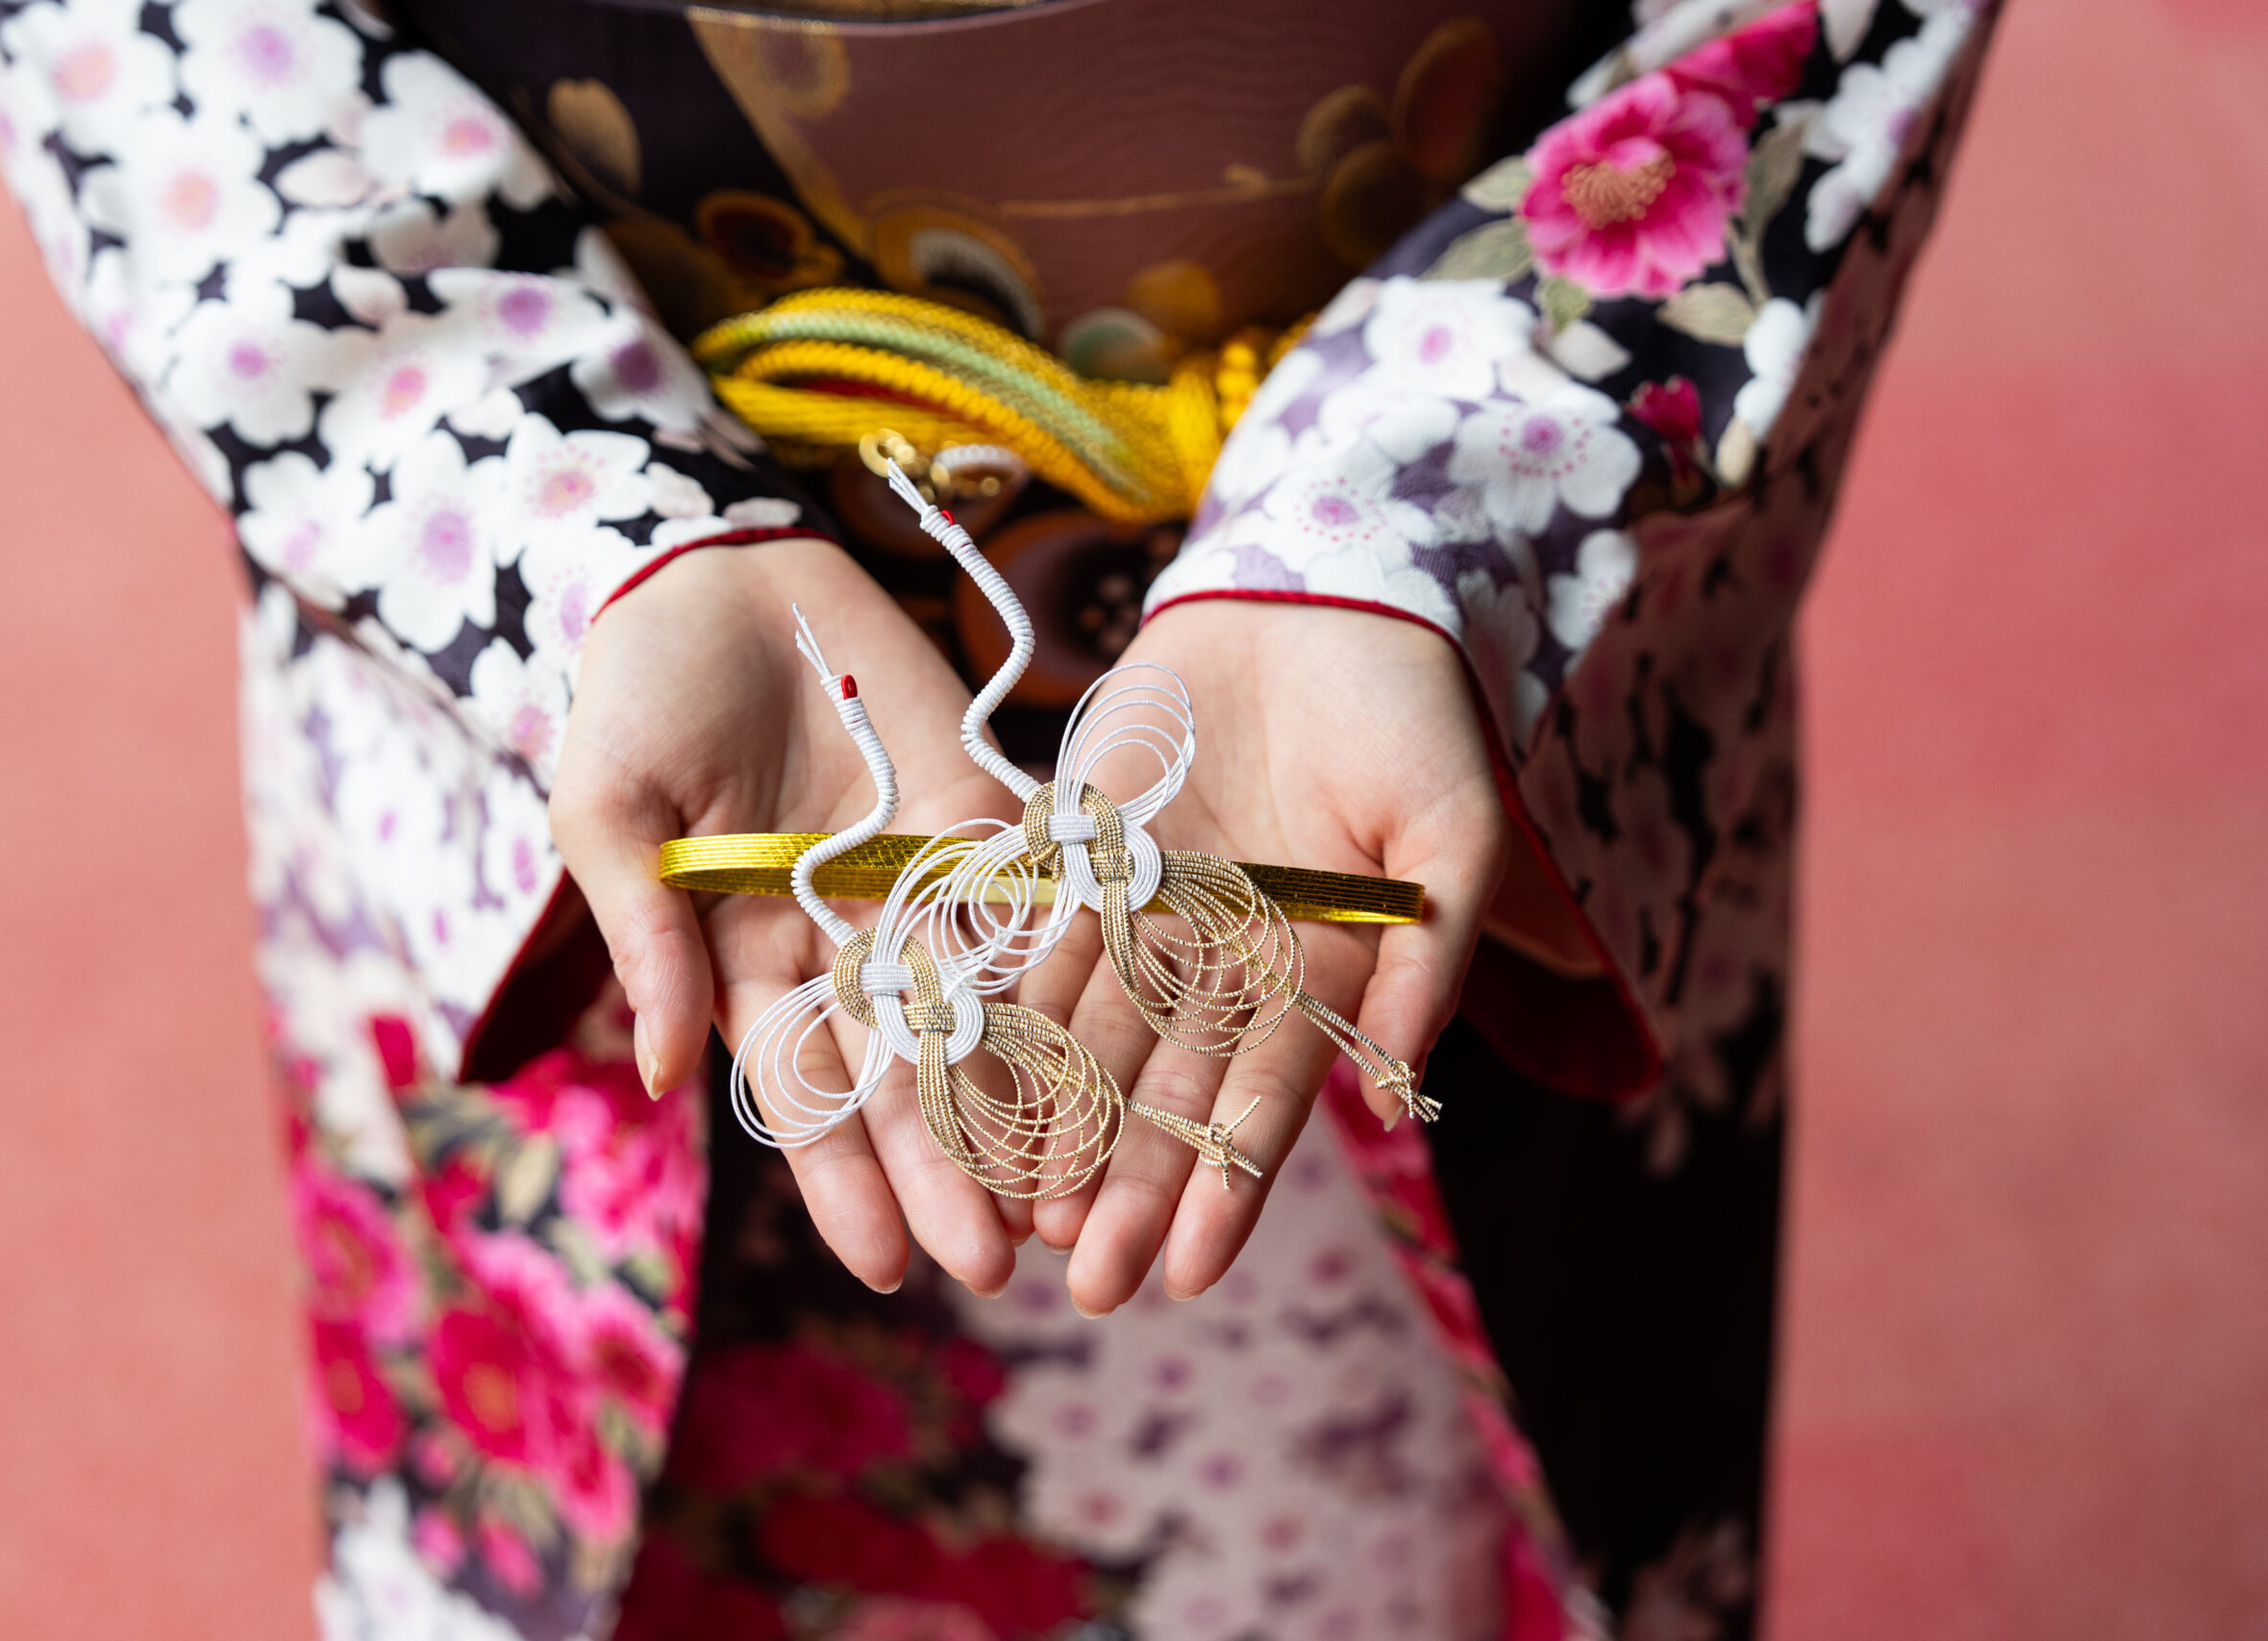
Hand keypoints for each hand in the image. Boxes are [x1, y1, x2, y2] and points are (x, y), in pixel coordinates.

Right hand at [549, 538, 1025, 1295]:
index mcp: (747, 957)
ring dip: (1021, 1102)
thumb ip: (644, 935)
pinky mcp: (984, 815)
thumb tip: (657, 1073)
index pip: (804, 1089)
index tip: (888, 1265)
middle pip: (906, 1072)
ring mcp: (920, 881)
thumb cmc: (638, 693)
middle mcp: (845, 940)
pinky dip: (1070, 973)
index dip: (844, 1177)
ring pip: (981, 1010)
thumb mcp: (611, 812)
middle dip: (947, 1170)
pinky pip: (1033, 900)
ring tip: (1071, 1196)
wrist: (722, 567)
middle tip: (997, 1267)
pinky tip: (1113, 1049)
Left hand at [1019, 599, 1509, 1312]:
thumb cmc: (1415, 712)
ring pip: (1094, 1032)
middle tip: (1087, 1284)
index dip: (1230, 1185)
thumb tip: (1386, 1108)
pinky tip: (965, 1083)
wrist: (1324, 591)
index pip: (1270, 1098)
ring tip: (1017, 1215)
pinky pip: (1037, 935)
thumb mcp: (1454, 835)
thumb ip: (1427, 965)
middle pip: (1171, 1088)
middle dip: (1132, 1185)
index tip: (1191, 1275)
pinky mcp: (1085, 849)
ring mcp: (1153, 909)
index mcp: (1322, 973)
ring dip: (1059, 1123)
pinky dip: (1002, 1006)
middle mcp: (1229, 959)